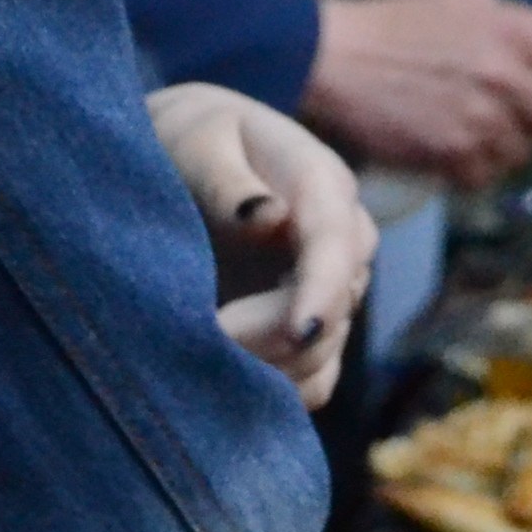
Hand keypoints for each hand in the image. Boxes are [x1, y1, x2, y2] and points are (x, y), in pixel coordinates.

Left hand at [145, 85, 375, 407]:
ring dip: (266, 367)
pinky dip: (275, 390)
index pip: (337, 244)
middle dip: (268, 336)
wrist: (193, 157)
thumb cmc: (189, 140)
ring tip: (194, 348)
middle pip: (333, 311)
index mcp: (321, 184)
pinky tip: (224, 377)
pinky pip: (313, 380)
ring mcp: (331, 290)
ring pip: (323, 355)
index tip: (297, 333)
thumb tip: (270, 218)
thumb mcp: (196, 140)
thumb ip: (226, 179)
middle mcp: (343, 242)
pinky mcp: (311, 328)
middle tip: (194, 332)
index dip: (323, 292)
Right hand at [302, 0, 531, 187]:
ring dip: (500, 146)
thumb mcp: (461, 8)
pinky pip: (487, 177)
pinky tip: (442, 144)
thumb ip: (519, 32)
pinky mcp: (457, 154)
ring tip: (462, 124)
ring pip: (524, 153)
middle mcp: (507, 76)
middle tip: (509, 113)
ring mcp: (484, 119)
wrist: (332, 55)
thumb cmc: (393, 26)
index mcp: (513, 31)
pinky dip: (467, 168)